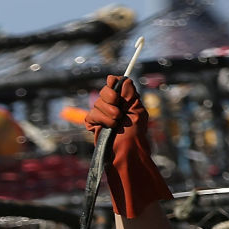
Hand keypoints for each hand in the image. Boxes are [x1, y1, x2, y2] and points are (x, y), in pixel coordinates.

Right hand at [84, 76, 172, 217]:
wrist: (127, 150)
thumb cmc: (135, 133)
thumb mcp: (137, 109)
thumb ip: (129, 92)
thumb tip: (117, 77)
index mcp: (123, 100)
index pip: (113, 84)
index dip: (113, 85)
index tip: (116, 89)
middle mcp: (112, 106)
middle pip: (104, 92)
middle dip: (111, 100)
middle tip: (119, 112)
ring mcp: (101, 115)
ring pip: (97, 104)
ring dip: (108, 114)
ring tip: (116, 124)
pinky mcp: (93, 124)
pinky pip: (91, 115)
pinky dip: (100, 120)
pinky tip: (108, 128)